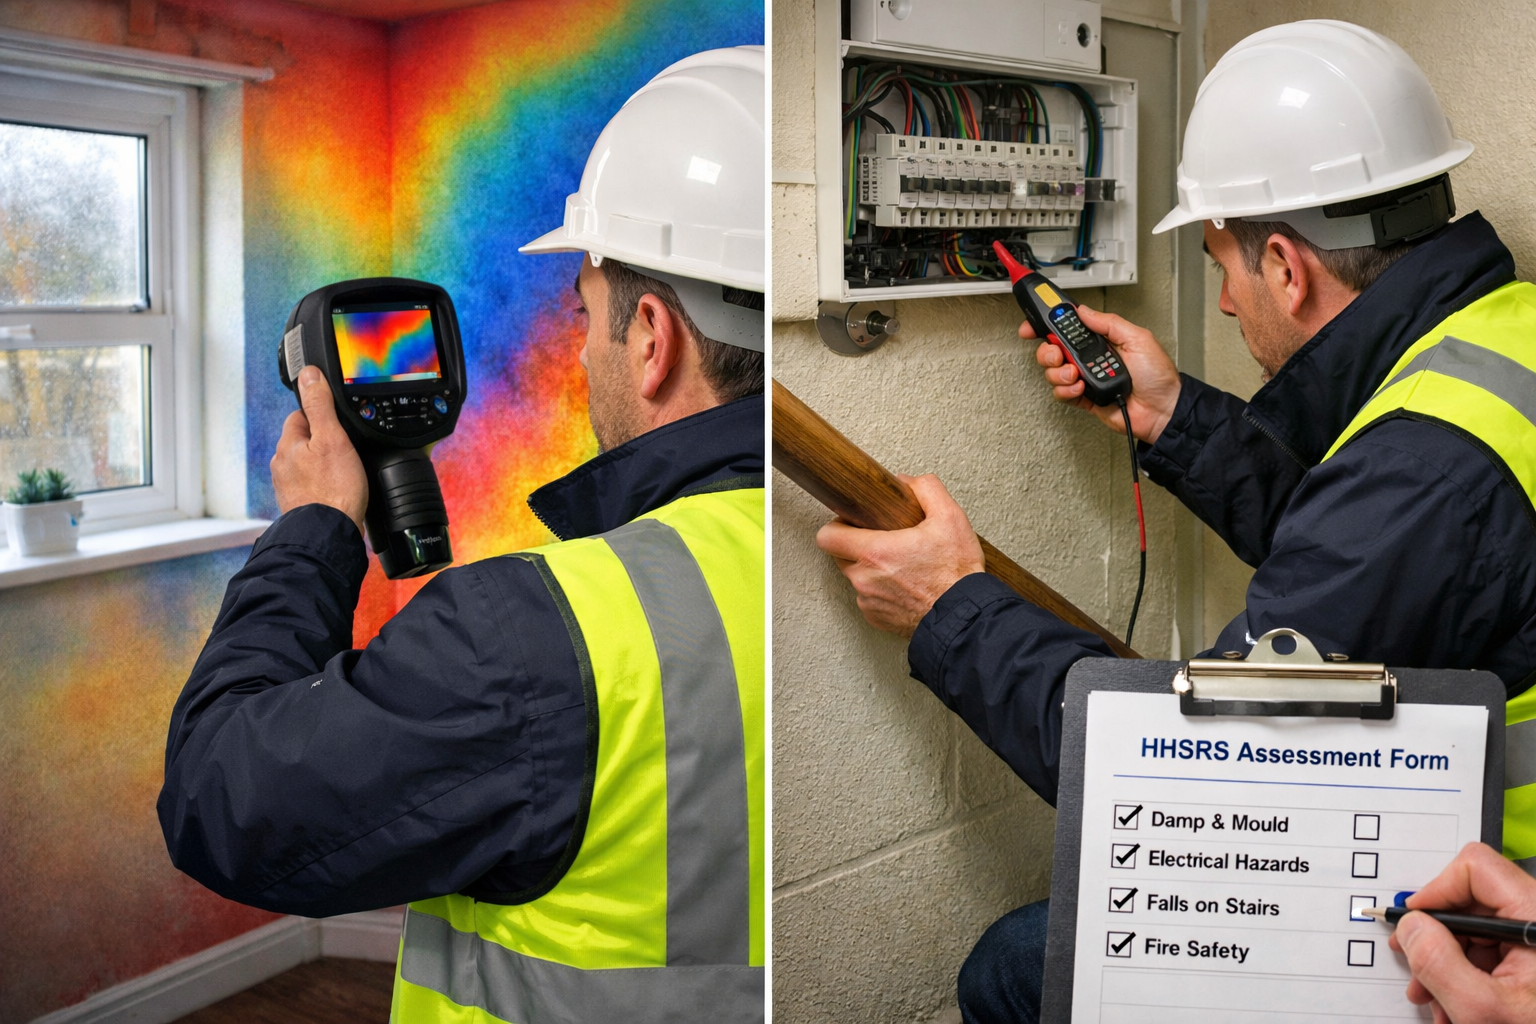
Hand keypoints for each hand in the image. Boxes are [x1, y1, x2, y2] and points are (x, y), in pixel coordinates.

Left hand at [271, 365, 367, 538]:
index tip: (339, 424)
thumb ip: (320, 405)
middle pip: (303, 442)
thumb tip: (309, 374)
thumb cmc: (333, 490)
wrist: (328, 534)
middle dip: (322, 443)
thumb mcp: (332, 438)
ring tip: (344, 474)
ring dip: (322, 467)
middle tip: (346, 451)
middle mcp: (282, 465)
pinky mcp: (299, 506)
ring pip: (306, 466)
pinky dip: (323, 487)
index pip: (301, 416)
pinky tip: (338, 492)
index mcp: (288, 445)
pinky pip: (311, 487)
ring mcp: (289, 487)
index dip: (321, 416)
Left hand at [814, 474, 984, 637]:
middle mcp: (865, 579)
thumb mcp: (951, 519)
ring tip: (900, 566)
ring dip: (871, 571)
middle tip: (884, 542)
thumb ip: (926, 490)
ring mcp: (868, 602)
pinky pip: (869, 599)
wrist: (965, 619)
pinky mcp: (876, 619)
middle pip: (840, 556)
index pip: (827, 537)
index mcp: (875, 552)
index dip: (838, 526)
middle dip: (857, 547)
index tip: (853, 523)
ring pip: (856, 578)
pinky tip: (906, 587)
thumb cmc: (957, 574)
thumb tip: (906, 482)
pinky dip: (881, 592)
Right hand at [1025, 304, 1180, 443]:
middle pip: (1052, 349)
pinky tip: (1081, 388)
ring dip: (1059, 373)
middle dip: (1048, 350)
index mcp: (1100, 341)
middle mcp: (1089, 358)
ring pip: (1053, 372)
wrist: (1162, 410)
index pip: (1068, 328)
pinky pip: (1061, 393)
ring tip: (1076, 374)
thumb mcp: (1138, 338)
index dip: (1048, 324)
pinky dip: (1067, 391)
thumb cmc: (1158, 376)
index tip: (1033, 323)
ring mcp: (1085, 378)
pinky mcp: (1084, 399)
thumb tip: (1084, 311)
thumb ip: (1109, 323)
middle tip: (1058, 354)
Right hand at [1390, 842, 1535, 1023]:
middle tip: (1416, 964)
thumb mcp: (1482, 1008)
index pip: (1476, 869)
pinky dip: (1469, 975)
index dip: (1436, 892)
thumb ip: (1439, 963)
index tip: (1415, 921)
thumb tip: (1412, 927)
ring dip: (1448, 963)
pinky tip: (1459, 1003)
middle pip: (1472, 903)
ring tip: (1437, 998)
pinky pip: (1493, 953)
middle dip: (1436, 939)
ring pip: (1478, 931)